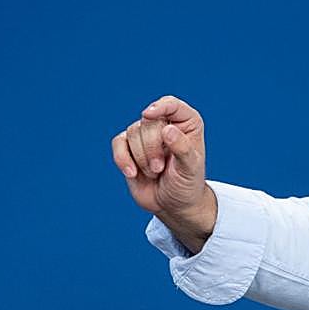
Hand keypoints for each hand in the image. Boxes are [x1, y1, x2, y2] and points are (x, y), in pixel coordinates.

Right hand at [112, 95, 215, 251]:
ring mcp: (145, 135)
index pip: (172, 105)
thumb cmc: (187, 183)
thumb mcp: (191, 168)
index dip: (160, 107)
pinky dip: (122, 159)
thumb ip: (182, 148)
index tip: (148, 114)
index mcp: (187, 124)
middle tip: (160, 168)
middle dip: (152, 148)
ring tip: (155, 172)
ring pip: (132, 133)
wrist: (173, 204)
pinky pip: (118, 143)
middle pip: (148, 122)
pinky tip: (132, 173)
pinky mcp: (129, 148)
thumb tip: (167, 129)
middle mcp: (166, 124)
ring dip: (141, 157)